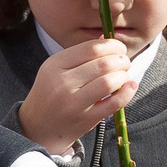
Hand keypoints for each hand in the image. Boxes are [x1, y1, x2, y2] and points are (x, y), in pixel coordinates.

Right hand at [17, 38, 133, 153]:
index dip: (112, 46)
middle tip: (124, 63)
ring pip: (109, 82)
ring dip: (123, 76)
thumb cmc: (51, 95)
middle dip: (121, 61)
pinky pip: (113, 103)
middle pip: (103, 64)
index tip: (119, 48)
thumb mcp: (56, 70)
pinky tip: (130, 87)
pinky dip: (127, 93)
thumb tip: (109, 39)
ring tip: (123, 77)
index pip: (91, 48)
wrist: (37, 128)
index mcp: (54, 65)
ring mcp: (73, 103)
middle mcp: (61, 83)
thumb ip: (81, 55)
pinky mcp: (84, 119)